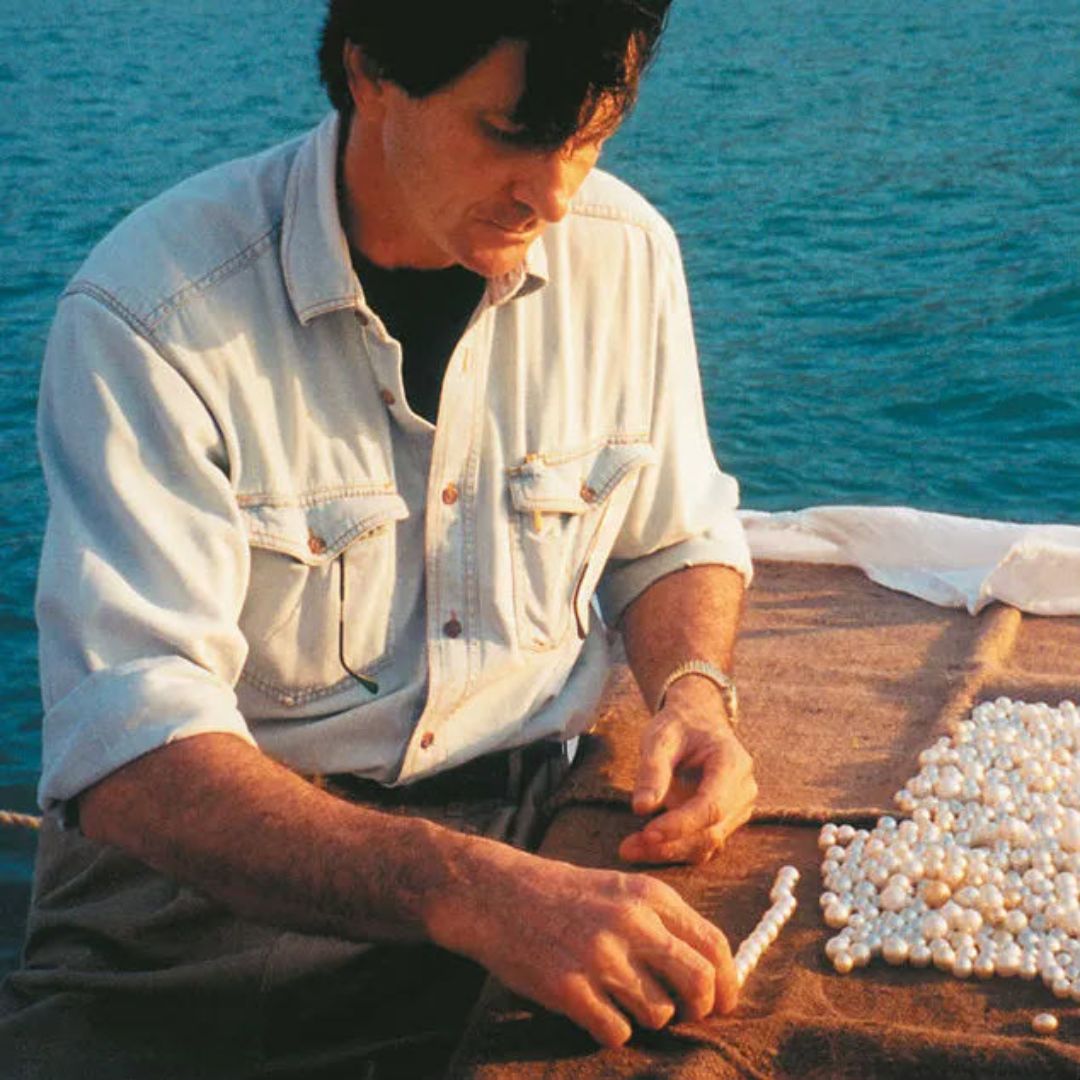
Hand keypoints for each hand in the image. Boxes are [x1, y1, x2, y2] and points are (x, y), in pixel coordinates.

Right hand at [427, 844, 737, 1046]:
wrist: (497, 894)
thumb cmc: (564, 896)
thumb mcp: (620, 889)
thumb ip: (662, 922)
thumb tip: (711, 975)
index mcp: (649, 895)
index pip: (714, 944)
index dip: (728, 982)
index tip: (724, 1002)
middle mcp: (632, 923)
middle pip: (699, 984)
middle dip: (698, 1008)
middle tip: (682, 1013)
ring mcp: (601, 957)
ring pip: (659, 1014)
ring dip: (646, 1017)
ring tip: (619, 998)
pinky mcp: (572, 989)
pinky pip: (617, 1032)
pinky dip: (610, 1029)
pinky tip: (592, 1008)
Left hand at [619, 674, 756, 864]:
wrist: (697, 722)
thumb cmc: (679, 727)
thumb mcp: (660, 738)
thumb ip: (652, 770)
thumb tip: (641, 808)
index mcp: (733, 763)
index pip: (712, 805)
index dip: (681, 824)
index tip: (647, 833)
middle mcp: (743, 791)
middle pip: (711, 831)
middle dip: (669, 844)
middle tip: (628, 849)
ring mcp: (738, 810)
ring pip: (707, 844)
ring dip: (668, 852)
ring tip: (630, 849)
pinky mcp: (725, 823)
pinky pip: (702, 845)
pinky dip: (673, 850)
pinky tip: (644, 847)